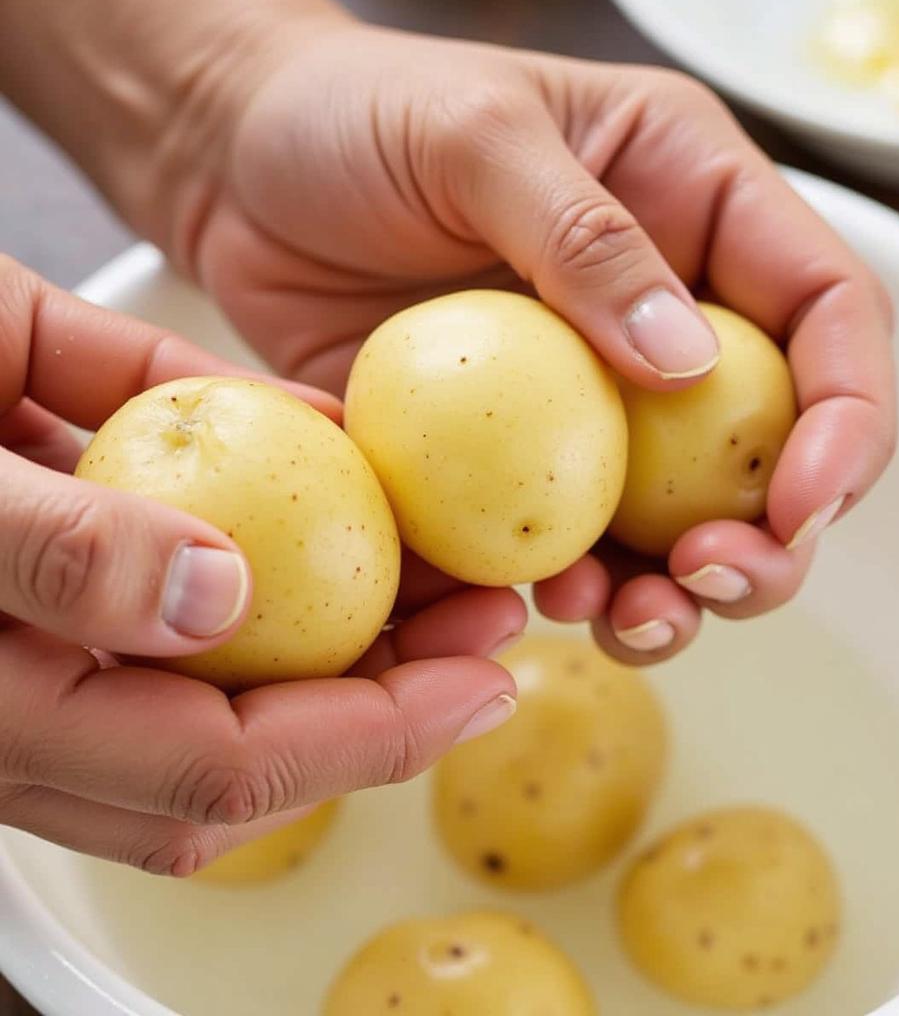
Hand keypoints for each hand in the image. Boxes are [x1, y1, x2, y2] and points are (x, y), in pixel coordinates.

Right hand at [0, 255, 521, 872]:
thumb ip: (53, 553)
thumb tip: (217, 602)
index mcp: (9, 703)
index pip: (215, 771)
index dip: (366, 742)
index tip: (483, 687)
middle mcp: (52, 672)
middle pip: (249, 734)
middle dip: (389, 696)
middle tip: (495, 631)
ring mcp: (82, 594)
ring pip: (243, 654)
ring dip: (366, 620)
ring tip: (469, 574)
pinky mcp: (98, 502)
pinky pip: (211, 528)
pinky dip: (302, 507)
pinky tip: (373, 482)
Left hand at [161, 7, 893, 663]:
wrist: (241, 172)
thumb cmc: (356, 113)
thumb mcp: (478, 137)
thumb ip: (586, 241)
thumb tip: (689, 368)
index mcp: (697, 209)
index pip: (826, 314)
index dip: (846, 415)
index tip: (805, 499)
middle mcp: (663, 313)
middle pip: (770, 444)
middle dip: (770, 535)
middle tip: (715, 578)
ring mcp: (591, 398)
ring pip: (678, 518)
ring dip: (677, 590)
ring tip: (631, 618)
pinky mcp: (513, 456)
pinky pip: (569, 539)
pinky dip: (575, 586)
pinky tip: (549, 603)